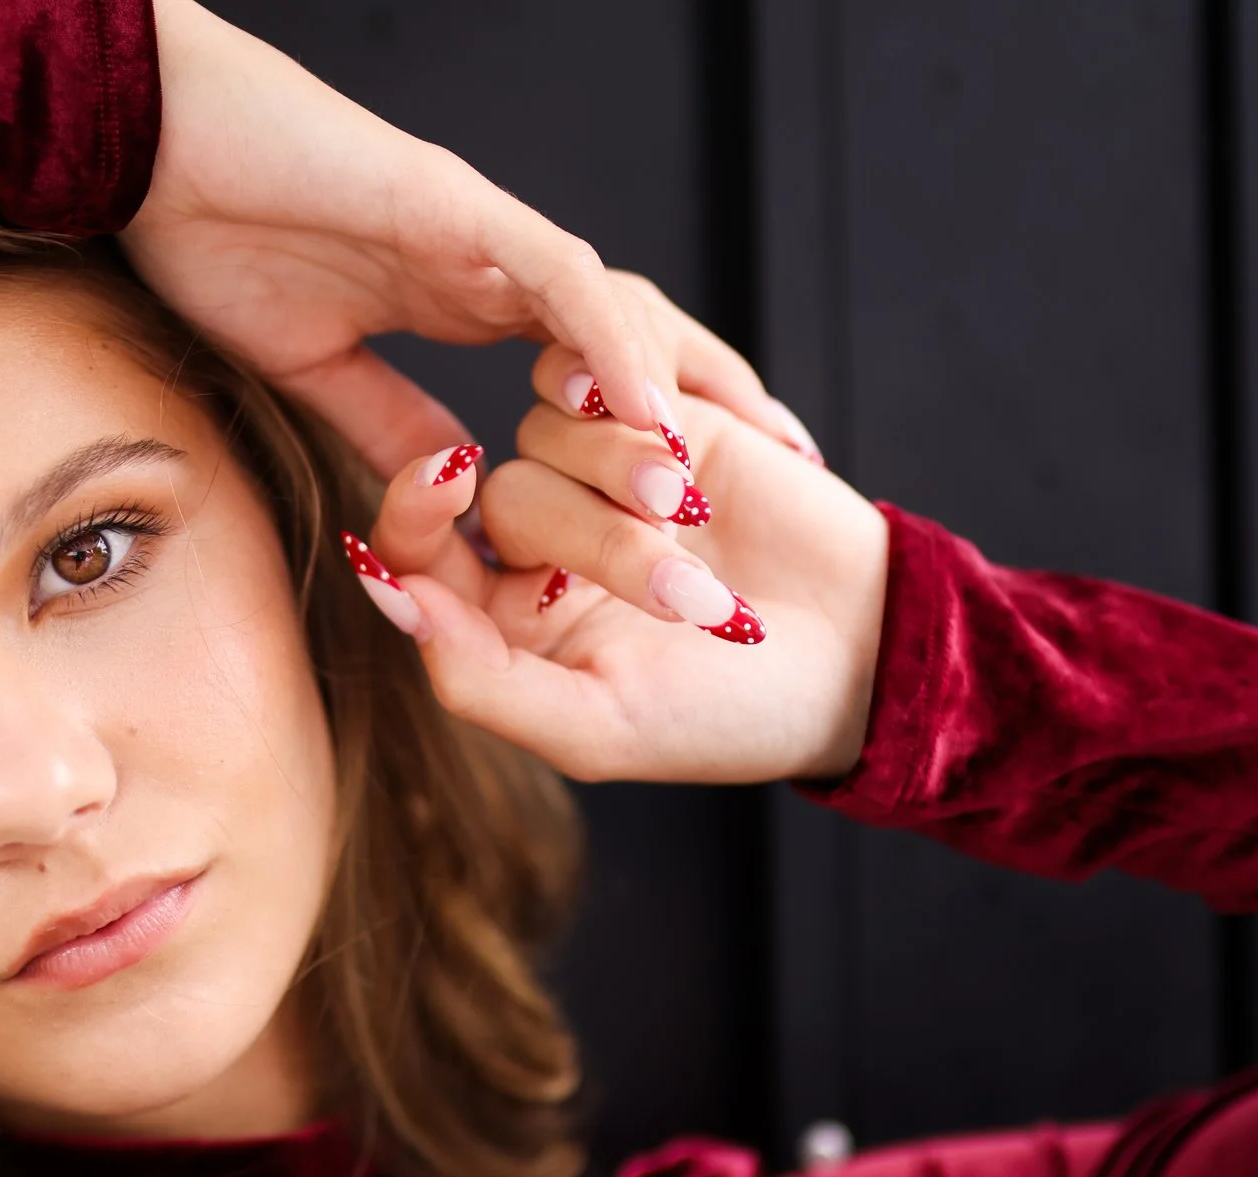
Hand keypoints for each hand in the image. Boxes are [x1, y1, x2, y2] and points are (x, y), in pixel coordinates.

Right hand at [121, 0, 668, 473]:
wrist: (151, 147)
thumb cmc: (211, 234)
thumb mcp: (311, 363)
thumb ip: (386, 421)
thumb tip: (454, 485)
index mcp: (463, 295)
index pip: (587, 364)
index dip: (647, 424)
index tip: (694, 495)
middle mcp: (495, 263)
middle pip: (635, 333)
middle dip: (715, 394)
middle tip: (793, 459)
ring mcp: (484, 234)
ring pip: (614, 311)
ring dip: (672, 391)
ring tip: (708, 476)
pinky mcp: (457, 211)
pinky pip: (559, 282)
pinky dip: (608, 348)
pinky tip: (648, 411)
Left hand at [344, 347, 890, 785]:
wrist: (865, 655)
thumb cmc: (727, 716)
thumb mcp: (597, 727)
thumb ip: (477, 677)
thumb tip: (392, 596)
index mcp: (500, 624)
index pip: (416, 553)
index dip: (413, 515)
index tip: (447, 478)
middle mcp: (535, 547)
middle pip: (502, 493)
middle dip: (593, 535)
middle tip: (687, 588)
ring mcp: (595, 477)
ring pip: (546, 427)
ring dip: (623, 468)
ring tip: (698, 515)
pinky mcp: (658, 416)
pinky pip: (603, 369)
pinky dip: (639, 398)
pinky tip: (694, 448)